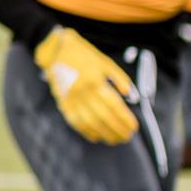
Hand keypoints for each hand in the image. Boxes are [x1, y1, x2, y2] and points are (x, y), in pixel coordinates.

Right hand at [33, 25, 138, 144]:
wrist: (57, 51)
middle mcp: (83, 92)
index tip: (134, 127)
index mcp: (95, 81)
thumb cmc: (84, 55)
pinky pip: (75, 122)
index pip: (114, 106)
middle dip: (117, 130)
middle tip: (127, 137)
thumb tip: (132, 96)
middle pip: (103, 117)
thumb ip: (119, 78)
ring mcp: (71, 100)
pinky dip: (87, 132)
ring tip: (115, 140)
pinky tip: (97, 137)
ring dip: (104, 134)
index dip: (125, 118)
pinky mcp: (63, 104)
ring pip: (90, 123)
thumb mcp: (105, 62)